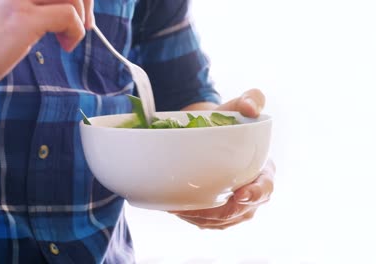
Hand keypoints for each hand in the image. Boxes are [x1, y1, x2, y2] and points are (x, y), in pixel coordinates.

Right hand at [0, 0, 93, 97]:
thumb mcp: (6, 9)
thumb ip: (33, 2)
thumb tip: (67, 6)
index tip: (81, 13)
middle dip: (85, 2)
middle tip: (85, 25)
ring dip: (81, 18)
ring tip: (68, 38)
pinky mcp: (22, 19)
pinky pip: (67, 15)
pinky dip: (76, 32)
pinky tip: (64, 46)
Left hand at [171, 89, 274, 229]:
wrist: (211, 131)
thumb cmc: (229, 119)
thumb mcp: (239, 104)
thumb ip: (252, 98)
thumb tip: (251, 107)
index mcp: (264, 169)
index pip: (266, 187)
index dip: (256, 194)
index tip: (240, 194)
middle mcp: (253, 191)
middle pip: (243, 212)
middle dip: (221, 213)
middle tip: (194, 208)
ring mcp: (238, 204)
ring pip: (225, 220)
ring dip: (203, 219)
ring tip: (180, 209)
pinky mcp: (222, 211)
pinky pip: (211, 223)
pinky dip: (196, 219)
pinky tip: (179, 210)